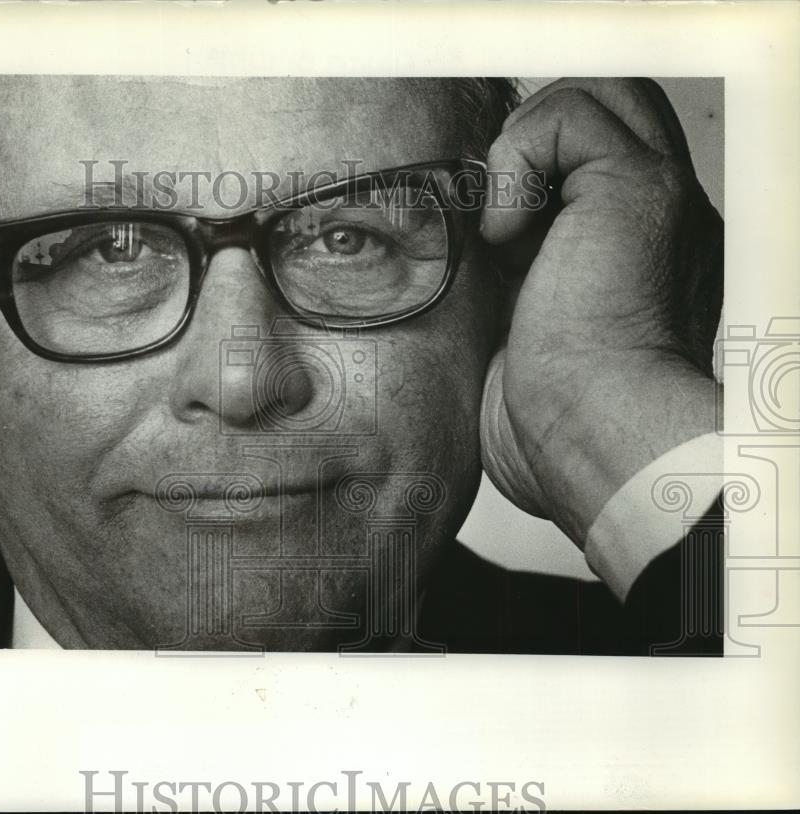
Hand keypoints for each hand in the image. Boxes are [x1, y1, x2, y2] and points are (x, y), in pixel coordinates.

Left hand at [478, 79, 722, 546]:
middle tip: (493, 224)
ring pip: (597, 96)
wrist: (591, 445)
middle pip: (605, 113)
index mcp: (631, 254)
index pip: (588, 166)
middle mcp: (656, 217)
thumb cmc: (557, 430)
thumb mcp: (520, 351)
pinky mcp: (637, 189)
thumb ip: (512, 298)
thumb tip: (469, 285)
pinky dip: (519, 162)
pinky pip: (570, 114)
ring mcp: (655, 198)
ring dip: (523, 149)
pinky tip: (507, 239)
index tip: (488, 244)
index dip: (528, 180)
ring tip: (503, 232)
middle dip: (528, 148)